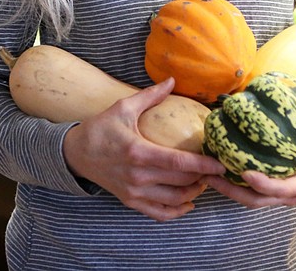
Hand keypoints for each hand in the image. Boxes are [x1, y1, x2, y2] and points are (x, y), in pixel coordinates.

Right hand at [63, 77, 226, 221]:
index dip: (203, 164)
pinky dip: (177, 211)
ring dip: (193, 192)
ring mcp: (133, 192)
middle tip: (215, 168)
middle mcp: (138, 176)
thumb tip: (171, 80)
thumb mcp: (123, 108)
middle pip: (181, 182)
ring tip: (204, 180)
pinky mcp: (130, 201)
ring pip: (174, 200)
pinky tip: (188, 202)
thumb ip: (150, 95)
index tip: (221, 163)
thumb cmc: (100, 129)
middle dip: (203, 177)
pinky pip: (159, 214)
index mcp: (138, 152)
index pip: (179, 162)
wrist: (74, 154)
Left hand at [205, 98, 295, 207]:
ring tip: (205, 174)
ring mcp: (277, 196)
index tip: (245, 173)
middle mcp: (288, 196)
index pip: (280, 189)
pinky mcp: (269, 191)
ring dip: (226, 189)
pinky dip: (232, 184)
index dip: (263, 184)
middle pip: (256, 200)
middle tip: (210, 175)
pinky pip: (248, 192)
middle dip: (232, 191)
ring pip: (248, 199)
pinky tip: (216, 169)